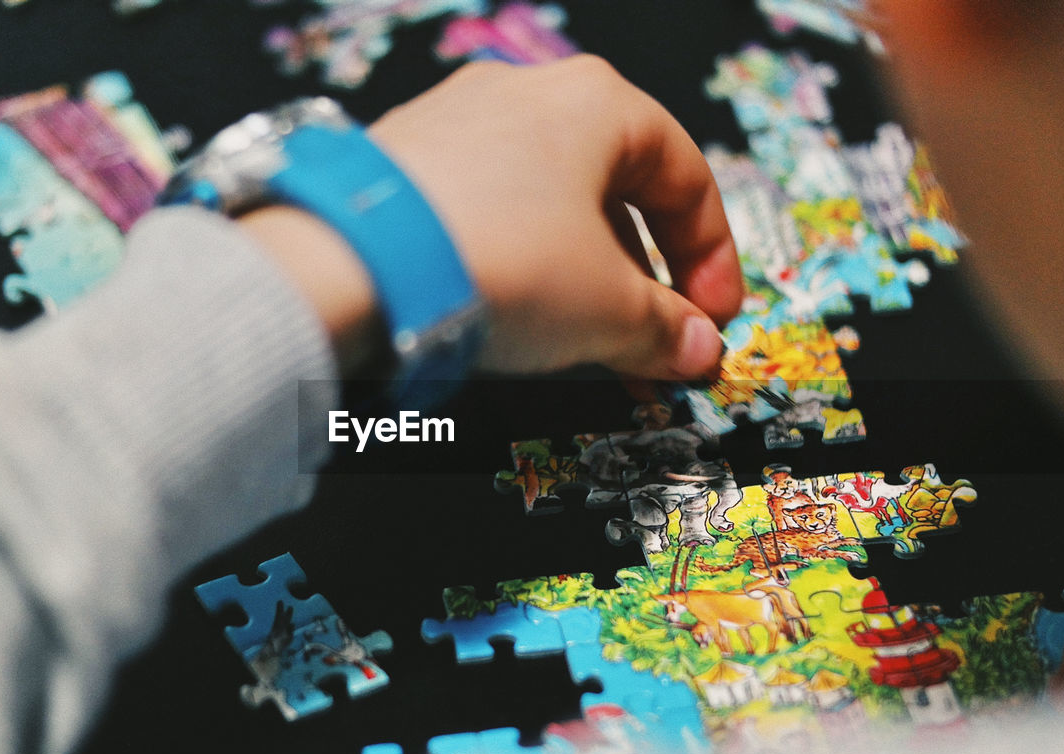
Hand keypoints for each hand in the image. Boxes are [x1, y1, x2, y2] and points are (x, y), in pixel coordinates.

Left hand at [243, 56, 742, 379]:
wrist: (351, 263)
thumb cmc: (499, 262)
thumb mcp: (606, 310)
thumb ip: (663, 330)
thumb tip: (695, 351)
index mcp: (597, 102)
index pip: (686, 178)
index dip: (712, 259)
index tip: (712, 320)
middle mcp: (526, 92)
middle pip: (615, 188)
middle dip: (642, 274)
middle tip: (650, 338)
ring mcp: (456, 119)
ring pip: (548, 200)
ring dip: (581, 272)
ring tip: (583, 337)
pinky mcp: (404, 158)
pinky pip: (486, 208)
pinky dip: (517, 259)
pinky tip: (510, 309)